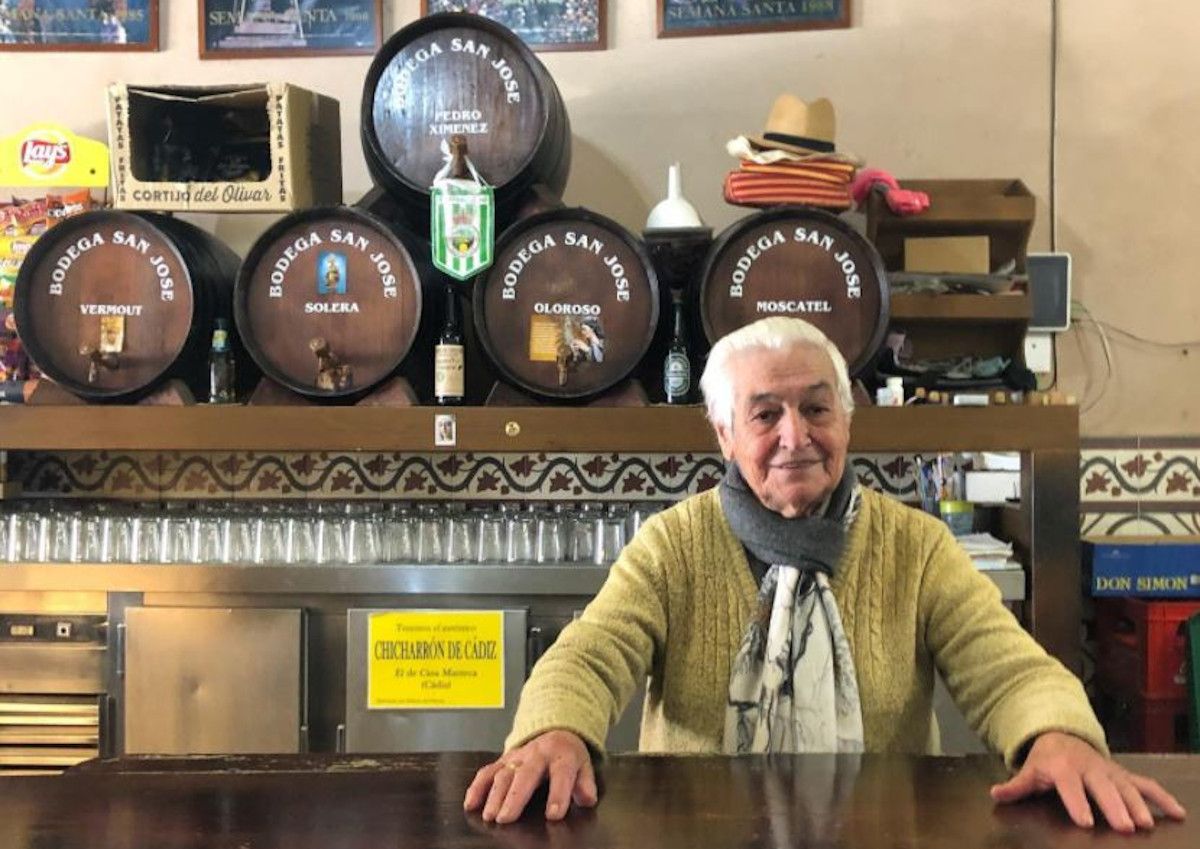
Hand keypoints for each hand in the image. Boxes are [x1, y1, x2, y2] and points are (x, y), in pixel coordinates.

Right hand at [463, 730, 598, 823]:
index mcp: (562, 756)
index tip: (554, 814)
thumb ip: (586, 783)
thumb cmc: (568, 756)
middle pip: (525, 775)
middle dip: (515, 797)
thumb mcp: (584, 766)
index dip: (559, 794)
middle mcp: (537, 754)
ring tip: (490, 816)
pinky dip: (477, 787)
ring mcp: (518, 756)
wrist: (556, 731)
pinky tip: (471, 803)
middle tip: (506, 818)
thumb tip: (587, 799)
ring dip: (494, 795)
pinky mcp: (503, 760)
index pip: (561, 774)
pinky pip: (488, 771)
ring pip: (504, 773)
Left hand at [990, 731, 1186, 831]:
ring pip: (1126, 787)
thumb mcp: (1030, 770)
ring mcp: (1109, 771)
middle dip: (1114, 807)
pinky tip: (1178, 813)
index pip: (1070, 787)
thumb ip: (1017, 787)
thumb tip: (995, 794)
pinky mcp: (1124, 775)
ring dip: (1139, 805)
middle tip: (1125, 827)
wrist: (1063, 735)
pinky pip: (1146, 785)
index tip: (1085, 822)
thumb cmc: (1046, 761)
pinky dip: (1162, 797)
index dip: (1077, 804)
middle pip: (1103, 789)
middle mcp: (1089, 769)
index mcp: (1063, 768)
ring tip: (1147, 824)